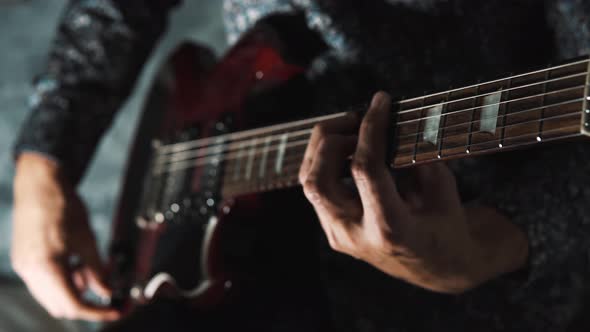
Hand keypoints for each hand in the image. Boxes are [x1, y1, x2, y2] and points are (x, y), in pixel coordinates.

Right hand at [11, 153, 120, 320]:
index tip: (115, 311)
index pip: (73, 305)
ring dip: (74, 290)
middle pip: (60, 305)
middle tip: (108, 291)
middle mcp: (30, 271)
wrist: (40, 185)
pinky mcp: (23, 259)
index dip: (97, 311)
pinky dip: (63, 279)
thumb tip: (107, 291)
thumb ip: (97, 270)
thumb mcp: (88, 240)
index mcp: (46, 267)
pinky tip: (77, 263)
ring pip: (51, 295)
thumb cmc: (63, 207)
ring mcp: (24, 266)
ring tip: (92, 270)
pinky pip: (44, 282)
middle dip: (86, 302)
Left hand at [299, 91, 528, 293]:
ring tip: (349, 129)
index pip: (366, 170)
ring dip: (322, 149)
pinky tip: (346, 148)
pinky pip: (317, 190)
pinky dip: (325, 162)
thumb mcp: (443, 188)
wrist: (438, 267)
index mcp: (391, 230)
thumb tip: (389, 118)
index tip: (380, 102)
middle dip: (330, 139)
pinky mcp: (333, 231)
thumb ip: (416, 155)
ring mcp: (340, 236)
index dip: (371, 128)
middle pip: (319, 181)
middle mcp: (357, 236)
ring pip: (310, 184)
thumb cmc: (446, 225)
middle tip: (355, 118)